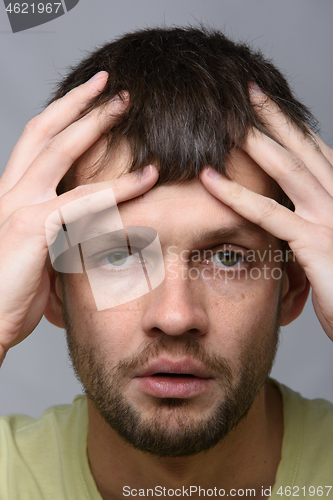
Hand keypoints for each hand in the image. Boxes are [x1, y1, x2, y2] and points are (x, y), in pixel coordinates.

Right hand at [0, 72, 157, 364]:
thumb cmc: (10, 294)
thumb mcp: (38, 255)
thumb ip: (61, 235)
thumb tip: (90, 234)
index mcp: (10, 194)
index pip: (35, 143)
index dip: (60, 116)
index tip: (87, 100)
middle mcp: (9, 191)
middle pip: (43, 132)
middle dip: (76, 103)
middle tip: (109, 85)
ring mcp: (18, 206)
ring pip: (59, 151)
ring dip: (95, 123)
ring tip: (125, 104)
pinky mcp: (31, 228)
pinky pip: (82, 200)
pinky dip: (118, 187)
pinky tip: (147, 177)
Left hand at [200, 89, 332, 339]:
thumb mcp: (332, 250)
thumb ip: (313, 227)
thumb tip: (289, 218)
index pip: (317, 154)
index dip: (293, 128)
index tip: (269, 106)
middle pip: (305, 151)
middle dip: (276, 118)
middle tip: (249, 92)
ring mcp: (332, 219)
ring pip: (289, 171)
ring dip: (257, 143)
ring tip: (228, 121)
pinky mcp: (317, 243)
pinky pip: (269, 214)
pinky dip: (235, 194)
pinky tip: (210, 179)